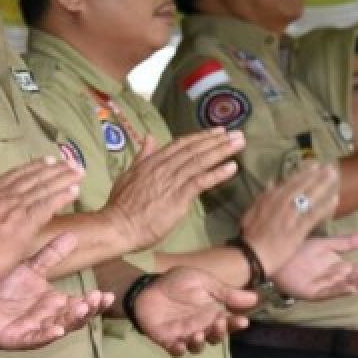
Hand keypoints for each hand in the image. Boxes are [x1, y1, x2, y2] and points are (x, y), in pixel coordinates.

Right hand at [0, 157, 81, 285]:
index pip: (14, 177)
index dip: (32, 168)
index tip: (47, 161)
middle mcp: (2, 197)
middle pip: (33, 178)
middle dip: (54, 169)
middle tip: (70, 163)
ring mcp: (14, 208)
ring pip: (44, 188)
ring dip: (63, 178)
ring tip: (79, 172)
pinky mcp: (24, 223)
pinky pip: (48, 205)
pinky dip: (62, 196)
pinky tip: (74, 191)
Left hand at [0, 233, 113, 349]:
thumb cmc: (0, 288)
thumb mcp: (30, 268)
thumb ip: (51, 254)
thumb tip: (73, 234)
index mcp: (52, 302)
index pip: (79, 303)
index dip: (94, 302)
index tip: (109, 294)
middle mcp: (46, 318)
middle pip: (73, 317)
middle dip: (88, 311)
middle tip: (99, 300)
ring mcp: (32, 329)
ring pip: (58, 328)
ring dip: (72, 321)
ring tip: (83, 310)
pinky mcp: (15, 339)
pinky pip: (33, 339)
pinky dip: (46, 336)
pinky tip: (56, 331)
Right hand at [103, 130, 243, 250]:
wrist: (118, 226)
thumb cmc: (121, 206)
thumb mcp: (129, 174)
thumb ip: (142, 156)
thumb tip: (149, 137)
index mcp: (153, 161)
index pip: (181, 144)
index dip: (201, 136)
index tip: (217, 131)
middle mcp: (164, 167)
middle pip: (195, 149)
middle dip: (217, 140)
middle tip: (237, 133)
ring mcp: (171, 181)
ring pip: (200, 161)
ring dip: (222, 151)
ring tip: (239, 144)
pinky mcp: (178, 197)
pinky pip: (201, 182)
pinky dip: (217, 173)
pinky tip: (232, 167)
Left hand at [134, 267, 255, 356]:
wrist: (148, 286)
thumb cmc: (178, 284)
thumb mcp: (204, 282)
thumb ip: (226, 292)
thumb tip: (255, 297)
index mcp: (212, 314)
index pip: (229, 323)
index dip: (236, 324)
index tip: (242, 320)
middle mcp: (201, 327)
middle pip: (215, 337)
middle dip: (219, 333)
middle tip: (219, 323)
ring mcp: (184, 335)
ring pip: (197, 347)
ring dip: (199, 344)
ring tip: (198, 334)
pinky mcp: (167, 340)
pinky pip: (175, 351)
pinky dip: (178, 350)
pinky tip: (179, 345)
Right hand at [240, 163, 338, 274]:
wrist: (250, 254)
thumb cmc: (250, 236)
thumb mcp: (251, 212)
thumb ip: (263, 196)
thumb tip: (271, 181)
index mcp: (269, 198)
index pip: (290, 181)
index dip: (304, 172)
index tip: (314, 165)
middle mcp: (281, 202)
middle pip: (302, 185)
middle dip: (317, 174)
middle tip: (330, 166)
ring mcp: (289, 215)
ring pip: (309, 196)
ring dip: (323, 184)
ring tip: (335, 176)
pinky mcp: (297, 229)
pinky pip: (313, 214)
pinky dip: (325, 206)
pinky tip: (335, 199)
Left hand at [272, 233, 357, 300]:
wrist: (278, 258)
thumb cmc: (299, 251)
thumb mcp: (325, 244)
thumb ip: (345, 243)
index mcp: (338, 267)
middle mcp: (334, 278)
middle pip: (356, 280)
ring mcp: (324, 286)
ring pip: (346, 286)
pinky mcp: (313, 292)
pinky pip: (329, 292)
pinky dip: (341, 290)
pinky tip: (351, 287)